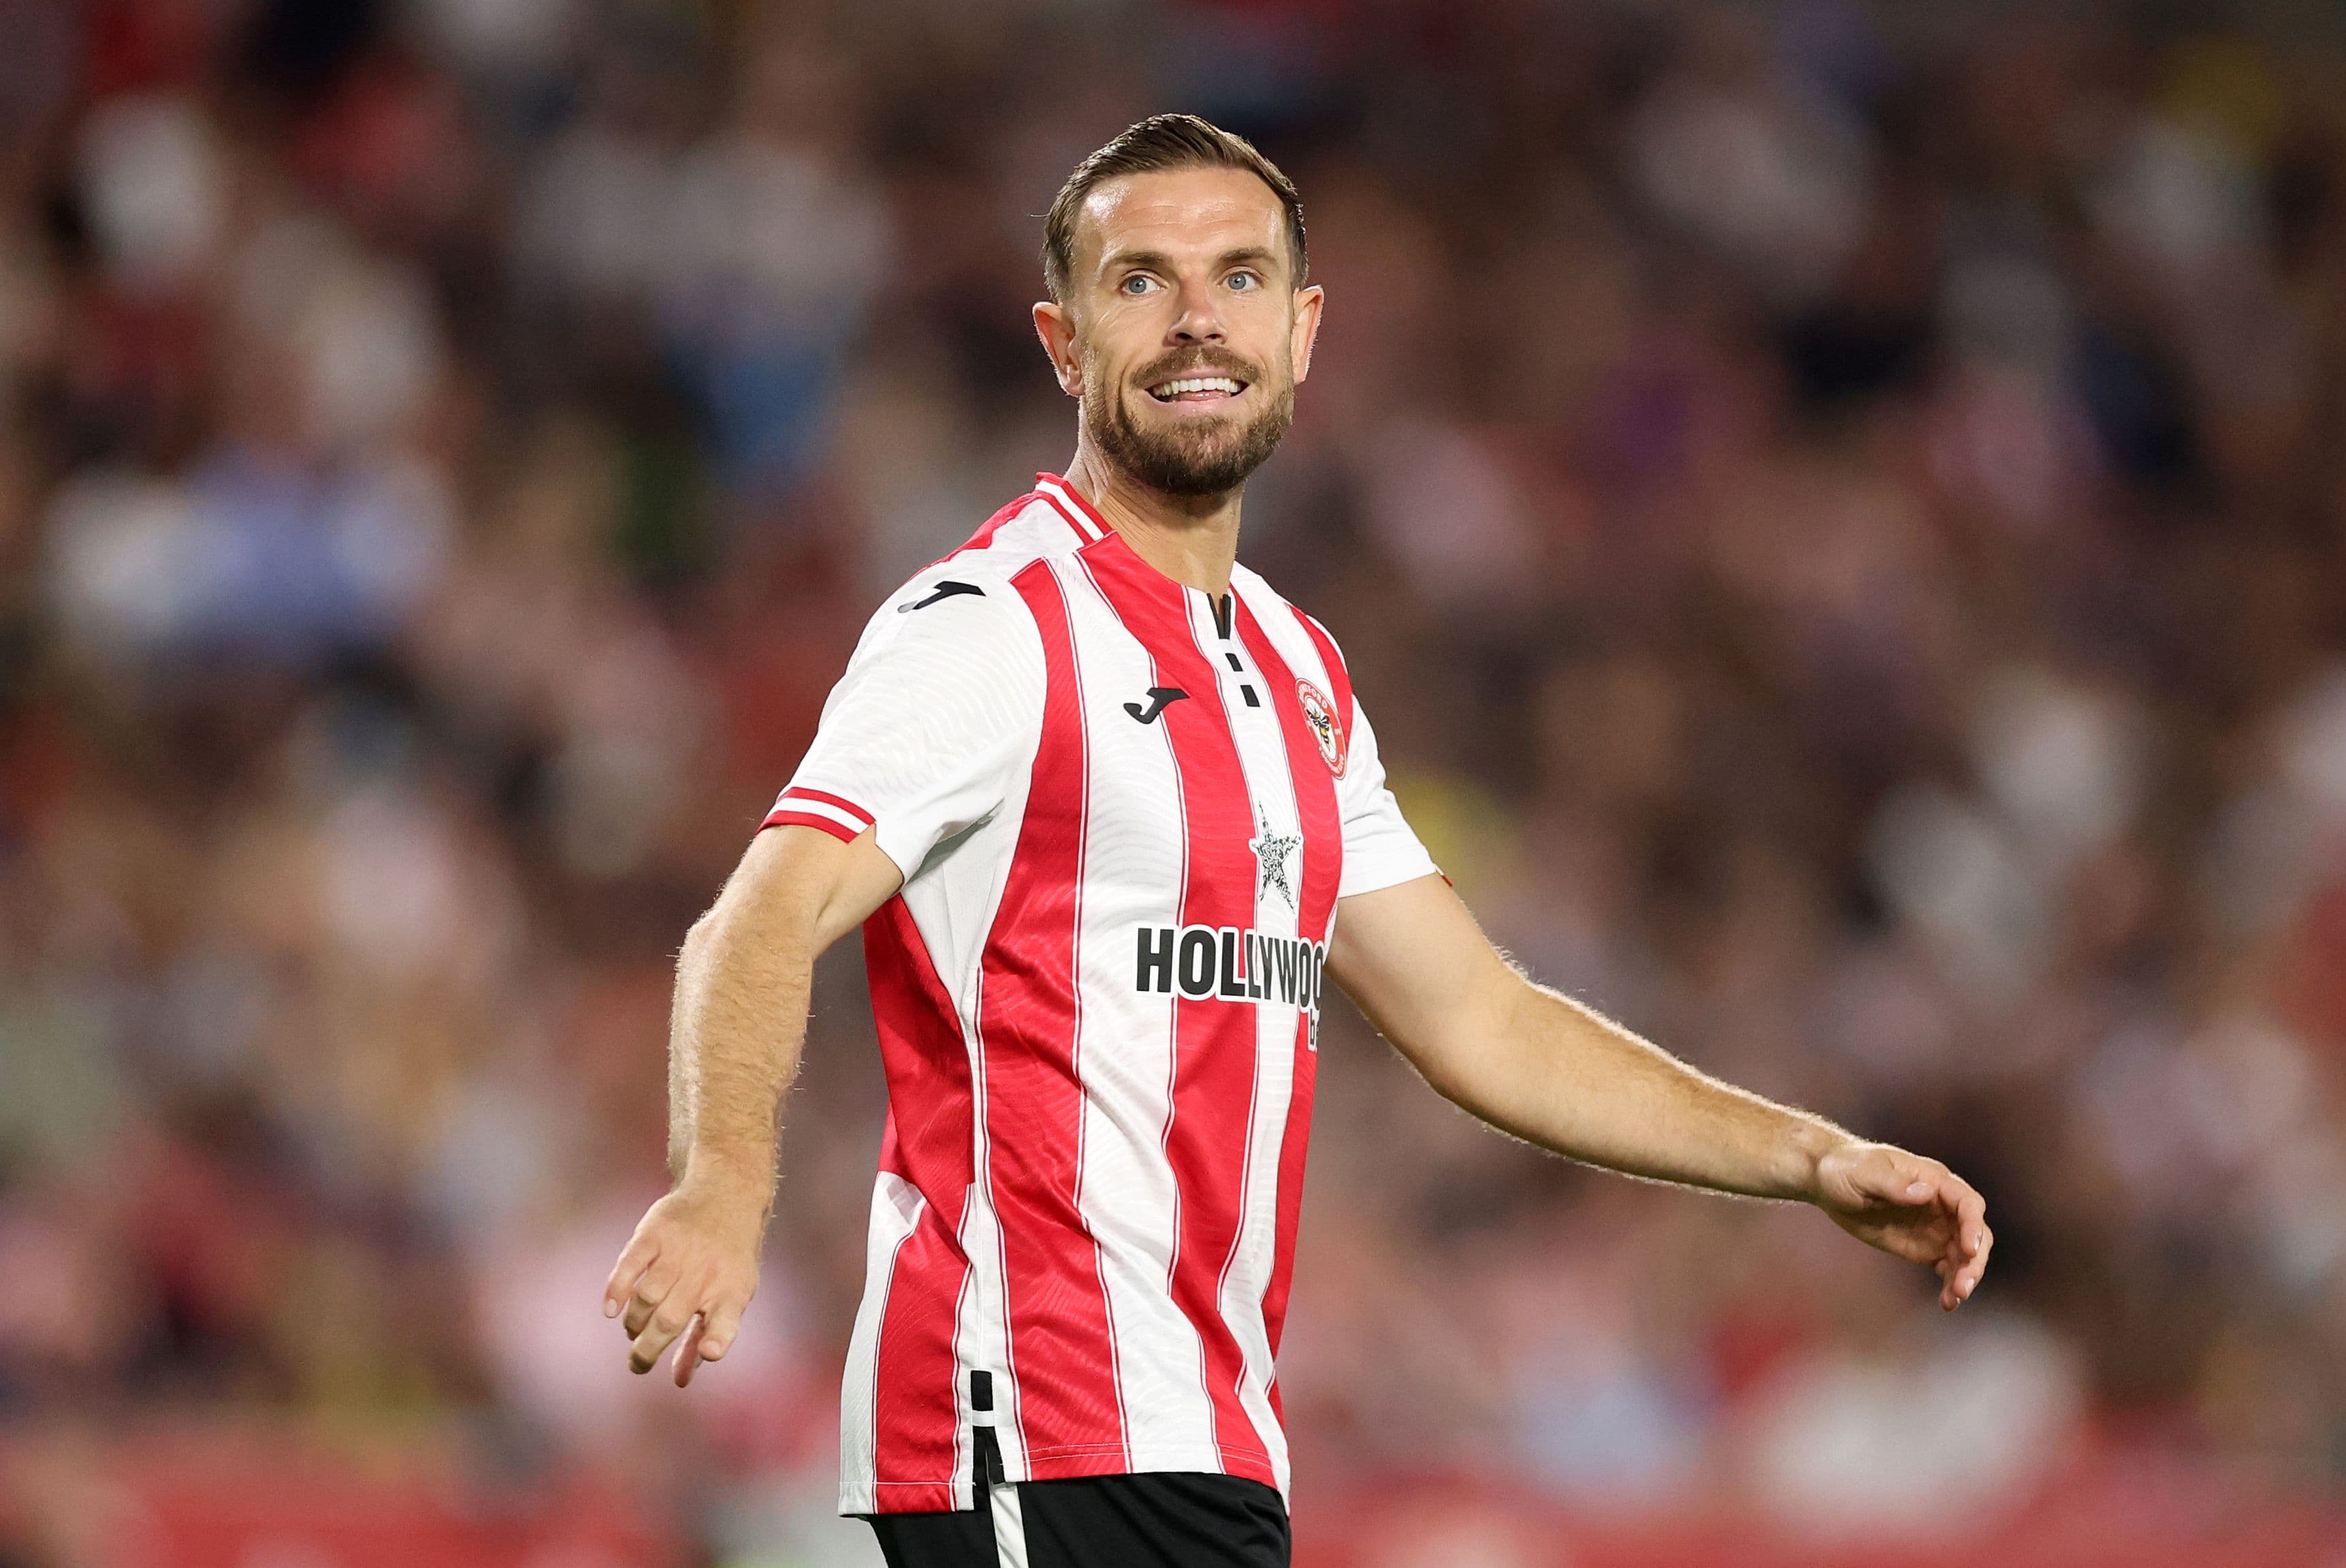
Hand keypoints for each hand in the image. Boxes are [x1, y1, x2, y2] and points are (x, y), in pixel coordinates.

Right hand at [603, 1176, 766, 1384]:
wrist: (727, 1194)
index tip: (710, 1352)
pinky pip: (630, 1263)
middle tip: (637, 1364)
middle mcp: (707, 1272)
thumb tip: (679, 1382)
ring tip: (633, 1330)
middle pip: (671, 1318)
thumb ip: (705, 1337)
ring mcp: (680, 1250)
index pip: (727, 1320)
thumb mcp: (731, 1295)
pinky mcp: (656, 1232)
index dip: (718, 1339)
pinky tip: (611, 1310)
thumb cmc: (727, 1259)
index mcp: (732, 1291)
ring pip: (648, 1296)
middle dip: (649, 1349)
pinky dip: (617, 1288)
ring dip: (634, 1322)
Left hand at [1812, 1142, 1992, 1310]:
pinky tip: (1947, 1303)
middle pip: (1974, 1232)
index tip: (1969, 1249)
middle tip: (1963, 1286)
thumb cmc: (1846, 1168)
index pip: (1967, 1203)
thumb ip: (1893, 1183)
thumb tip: (1926, 1192)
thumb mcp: (1864, 1173)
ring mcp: (1935, 1227)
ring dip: (1965, 1276)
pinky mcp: (1924, 1248)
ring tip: (1954, 1298)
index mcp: (1933, 1179)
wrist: (1827, 1183)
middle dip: (1974, 1260)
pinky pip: (1947, 1267)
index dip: (1973, 1226)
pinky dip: (1950, 1284)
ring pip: (1965, 1254)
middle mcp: (1941, 1204)